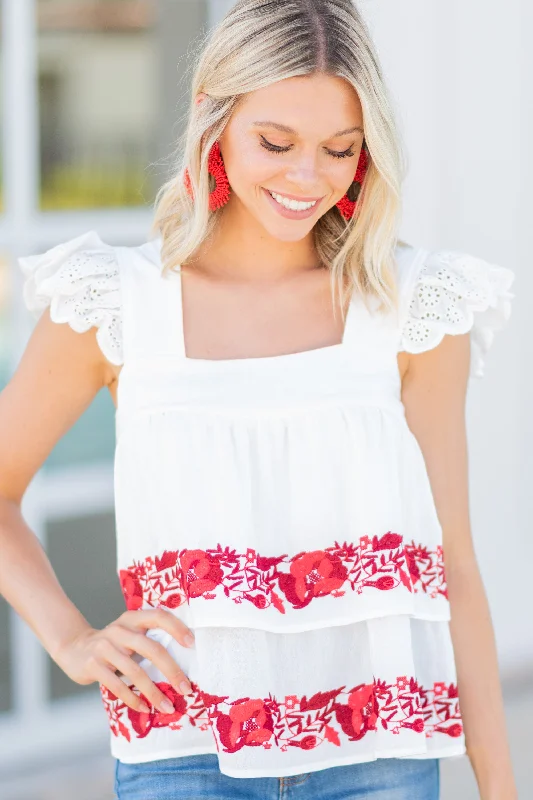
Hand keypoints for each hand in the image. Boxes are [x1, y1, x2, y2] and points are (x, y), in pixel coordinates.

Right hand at [53, 609, 194, 714]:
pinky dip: (133, 699)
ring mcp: (104, 647)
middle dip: (171, 670)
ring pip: (135, 671)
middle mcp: (119, 630)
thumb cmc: (113, 644)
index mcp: (132, 619)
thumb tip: (183, 662)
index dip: (176, 628)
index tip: (192, 644)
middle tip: (185, 688)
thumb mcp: (128, 633)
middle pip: (151, 648)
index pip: (158, 616)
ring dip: (154, 692)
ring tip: (167, 707)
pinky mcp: (93, 665)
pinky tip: (144, 707)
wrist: (74, 648)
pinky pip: (117, 685)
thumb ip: (148, 639)